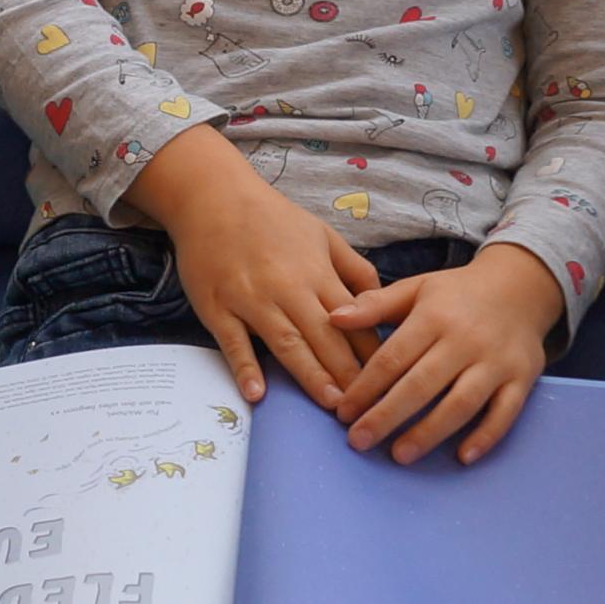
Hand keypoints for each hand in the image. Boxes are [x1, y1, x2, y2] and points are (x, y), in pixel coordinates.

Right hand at [129, 125, 379, 411]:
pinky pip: (233, 342)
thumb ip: (353, 269)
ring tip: (331, 405)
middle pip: (325, 337)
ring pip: (287, 343)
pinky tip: (257, 394)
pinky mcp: (218, 308)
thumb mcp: (322, 234)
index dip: (372, 350)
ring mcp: (251, 300)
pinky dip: (245, 367)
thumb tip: (381, 302)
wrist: (213, 198)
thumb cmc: (271, 218)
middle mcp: (288, 289)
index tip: (392, 378)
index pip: (353, 319)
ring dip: (311, 376)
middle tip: (368, 405)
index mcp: (316, 273)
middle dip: (348, 373)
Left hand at [330, 244, 559, 464]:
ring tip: (400, 454)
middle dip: (387, 416)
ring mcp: (496, 361)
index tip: (343, 412)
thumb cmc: (458, 294)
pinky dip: (486, 436)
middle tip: (359, 441)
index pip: (393, 357)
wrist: (522, 285)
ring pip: (461, 403)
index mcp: (434, 317)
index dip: (365, 387)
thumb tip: (333, 318)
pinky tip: (462, 456)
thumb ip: (374, 305)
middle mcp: (466, 340)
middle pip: (421, 384)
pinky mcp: (522, 378)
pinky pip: (505, 412)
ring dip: (429, 432)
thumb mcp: (416, 289)